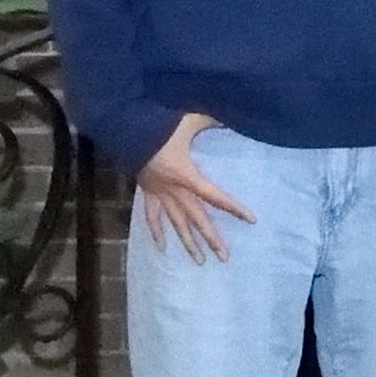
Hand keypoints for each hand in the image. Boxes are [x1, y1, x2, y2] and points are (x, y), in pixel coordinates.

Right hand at [135, 113, 251, 261]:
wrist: (125, 130)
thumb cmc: (159, 126)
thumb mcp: (190, 121)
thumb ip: (214, 120)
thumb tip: (234, 115)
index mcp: (186, 176)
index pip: (215, 196)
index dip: (233, 208)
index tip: (251, 220)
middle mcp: (173, 190)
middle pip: (196, 219)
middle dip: (210, 238)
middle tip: (224, 257)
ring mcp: (158, 194)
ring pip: (175, 224)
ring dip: (187, 243)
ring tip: (200, 261)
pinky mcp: (147, 193)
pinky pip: (151, 217)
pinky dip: (156, 232)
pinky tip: (163, 248)